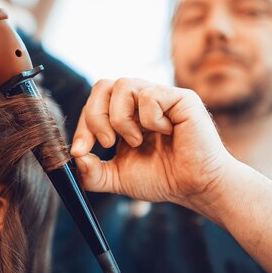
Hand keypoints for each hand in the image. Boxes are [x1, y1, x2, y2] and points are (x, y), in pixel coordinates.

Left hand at [71, 78, 234, 208]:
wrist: (196, 188)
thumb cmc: (163, 179)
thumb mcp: (118, 179)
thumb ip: (92, 173)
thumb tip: (76, 158)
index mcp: (125, 115)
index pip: (93, 104)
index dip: (82, 125)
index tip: (81, 151)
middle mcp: (140, 101)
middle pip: (103, 85)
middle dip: (95, 116)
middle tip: (107, 144)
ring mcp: (160, 96)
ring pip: (123, 85)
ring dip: (121, 118)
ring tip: (136, 141)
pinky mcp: (180, 97)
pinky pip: (150, 95)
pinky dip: (150, 120)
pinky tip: (166, 133)